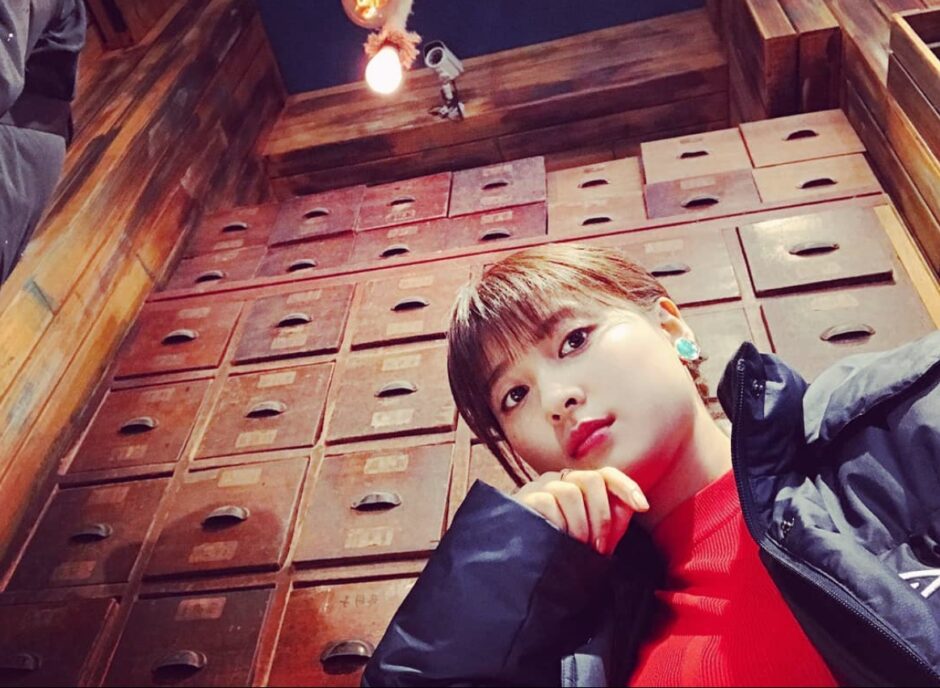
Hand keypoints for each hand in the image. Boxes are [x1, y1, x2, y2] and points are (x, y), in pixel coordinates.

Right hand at [512, 467, 648, 555]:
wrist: (526, 567)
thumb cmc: (565, 549)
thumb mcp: (595, 536)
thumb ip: (615, 518)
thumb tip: (636, 504)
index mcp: (580, 485)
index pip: (606, 474)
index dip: (626, 486)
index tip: (643, 507)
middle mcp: (561, 480)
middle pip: (592, 479)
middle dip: (601, 517)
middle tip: (598, 546)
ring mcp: (541, 486)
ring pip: (571, 493)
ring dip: (580, 525)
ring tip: (577, 547)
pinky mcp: (524, 498)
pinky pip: (548, 502)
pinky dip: (559, 524)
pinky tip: (557, 539)